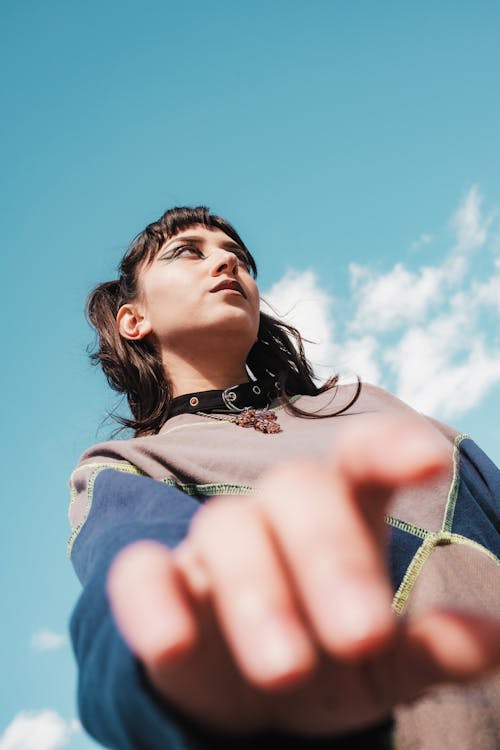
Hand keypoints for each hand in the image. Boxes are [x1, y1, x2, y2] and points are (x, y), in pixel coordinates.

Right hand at [107, 416, 499, 735]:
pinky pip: (141, 573)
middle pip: (297, 490)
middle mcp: (278, 516)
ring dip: (256, 594)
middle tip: (361, 636)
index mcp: (343, 515)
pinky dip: (151, 603)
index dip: (391, 449)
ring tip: (288, 670)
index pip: (362, 459)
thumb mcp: (388, 666)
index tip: (431, 461)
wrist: (253, 696)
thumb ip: (432, 650)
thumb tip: (492, 641)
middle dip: (329, 556)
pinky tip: (171, 644)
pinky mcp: (160, 586)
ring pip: (227, 529)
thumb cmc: (333, 661)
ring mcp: (215, 547)